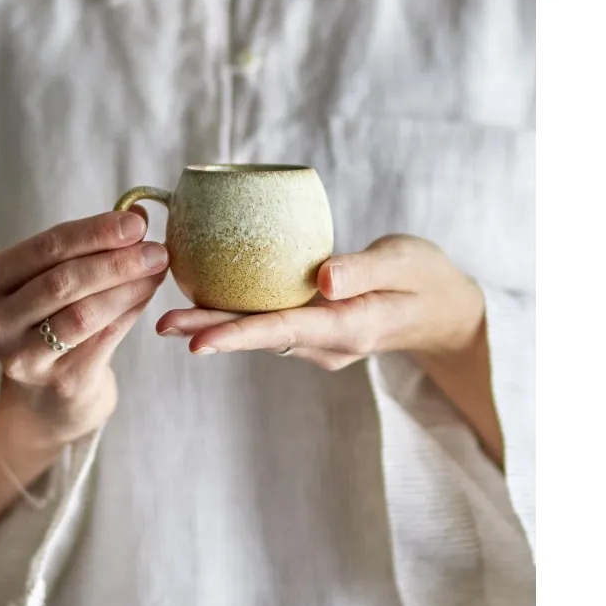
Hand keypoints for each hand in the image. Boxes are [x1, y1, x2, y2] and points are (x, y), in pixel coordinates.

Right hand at [0, 208, 168, 444]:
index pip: (45, 247)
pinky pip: (103, 340)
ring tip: (158, 270)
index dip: (94, 232)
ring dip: (128, 288)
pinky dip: (130, 312)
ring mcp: (23, 358)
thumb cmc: (53, 318)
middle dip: (116, 262)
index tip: (136, 223)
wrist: (51, 390)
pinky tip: (148, 295)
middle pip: (63, 282)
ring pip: (83, 314)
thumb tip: (137, 216)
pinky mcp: (58, 383)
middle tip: (156, 250)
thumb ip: (88, 248)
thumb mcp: (56, 278)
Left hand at [155, 235, 484, 370]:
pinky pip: (272, 324)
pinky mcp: (316, 331)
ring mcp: (321, 342)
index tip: (196, 340)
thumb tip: (322, 279)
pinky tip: (210, 300)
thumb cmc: (426, 278)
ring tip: (171, 315)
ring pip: (262, 333)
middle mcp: (328, 343)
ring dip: (218, 325)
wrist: (443, 310)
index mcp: (349, 328)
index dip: (237, 334)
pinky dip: (240, 315)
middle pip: (261, 336)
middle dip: (210, 331)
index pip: (284, 330)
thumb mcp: (405, 262)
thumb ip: (364, 269)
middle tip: (162, 324)